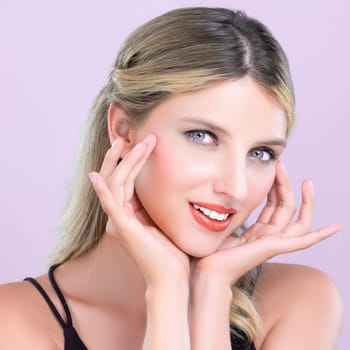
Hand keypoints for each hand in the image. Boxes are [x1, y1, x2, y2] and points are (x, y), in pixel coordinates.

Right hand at [89, 135, 189, 286]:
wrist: (172, 277)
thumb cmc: (171, 252)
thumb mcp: (163, 220)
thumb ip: (156, 205)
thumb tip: (166, 185)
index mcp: (129, 214)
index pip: (124, 180)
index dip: (129, 161)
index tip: (141, 143)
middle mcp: (120, 216)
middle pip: (117, 178)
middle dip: (127, 155)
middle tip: (139, 137)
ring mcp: (120, 221)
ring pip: (116, 184)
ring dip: (126, 162)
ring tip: (139, 143)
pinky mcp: (124, 228)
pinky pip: (109, 205)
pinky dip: (102, 189)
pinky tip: (96, 174)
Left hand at [191, 161, 340, 286]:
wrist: (208, 268)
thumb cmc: (211, 250)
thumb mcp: (223, 225)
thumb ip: (231, 213)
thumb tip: (221, 195)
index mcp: (258, 232)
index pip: (274, 205)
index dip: (276, 187)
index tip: (274, 169)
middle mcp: (269, 237)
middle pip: (286, 208)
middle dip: (286, 185)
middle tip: (282, 166)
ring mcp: (273, 243)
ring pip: (296, 219)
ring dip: (304, 200)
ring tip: (306, 182)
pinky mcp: (274, 249)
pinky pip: (301, 241)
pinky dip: (318, 235)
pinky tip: (334, 227)